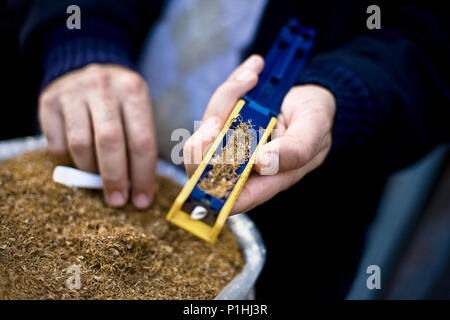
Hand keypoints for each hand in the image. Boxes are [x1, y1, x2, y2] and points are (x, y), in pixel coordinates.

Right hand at [39, 63, 156, 208]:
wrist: (85, 71)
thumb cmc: (120, 105)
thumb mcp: (137, 113)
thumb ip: (139, 146)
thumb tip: (139, 192)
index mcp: (133, 90)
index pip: (142, 140)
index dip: (143, 176)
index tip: (142, 201)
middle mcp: (103, 86)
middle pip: (109, 141)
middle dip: (115, 178)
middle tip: (117, 201)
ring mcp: (73, 91)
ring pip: (80, 144)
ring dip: (91, 171)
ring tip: (99, 180)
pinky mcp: (49, 101)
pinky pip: (57, 144)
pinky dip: (70, 162)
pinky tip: (80, 161)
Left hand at [184, 55, 335, 213]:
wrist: (312, 95)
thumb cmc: (316, 119)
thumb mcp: (314, 131)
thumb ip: (296, 150)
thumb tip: (263, 162)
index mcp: (267, 180)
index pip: (231, 198)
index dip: (212, 187)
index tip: (211, 157)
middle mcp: (244, 165)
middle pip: (204, 165)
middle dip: (207, 137)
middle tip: (225, 109)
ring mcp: (232, 143)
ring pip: (208, 129)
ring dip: (227, 97)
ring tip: (254, 76)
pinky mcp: (227, 121)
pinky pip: (217, 105)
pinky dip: (232, 84)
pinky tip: (254, 70)